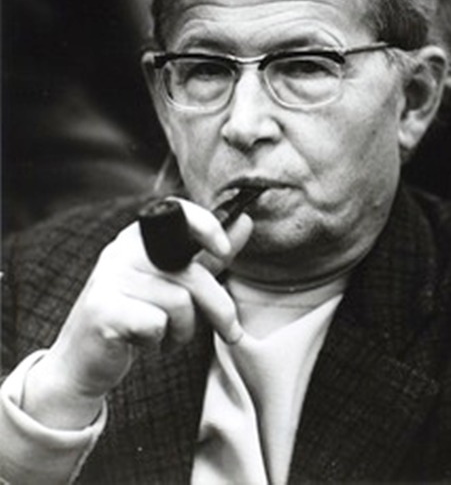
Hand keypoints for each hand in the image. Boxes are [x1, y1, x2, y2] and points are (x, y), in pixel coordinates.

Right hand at [22, 200, 252, 428]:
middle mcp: (122, 250)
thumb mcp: (174, 281)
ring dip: (185, 330)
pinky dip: (161, 340)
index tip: (225, 249)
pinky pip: (156, 323)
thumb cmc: (135, 316)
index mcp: (140, 237)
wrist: (83, 361)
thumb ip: (208, 253)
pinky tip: (147, 342)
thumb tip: (244, 222)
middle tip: (230, 330)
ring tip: (171, 337)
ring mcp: (110, 279)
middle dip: (219, 307)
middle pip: (190, 272)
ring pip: (178, 302)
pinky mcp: (102, 310)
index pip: (177, 213)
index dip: (206, 226)